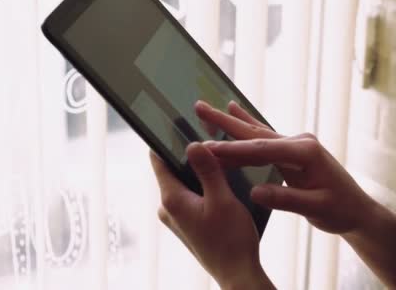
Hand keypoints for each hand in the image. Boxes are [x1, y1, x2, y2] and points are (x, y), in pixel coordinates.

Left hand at [151, 144, 274, 289]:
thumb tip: (193, 144)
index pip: (158, 159)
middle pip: (173, 169)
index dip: (167, 139)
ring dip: (199, 172)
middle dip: (190, 155)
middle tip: (210, 139)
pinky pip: (191, 195)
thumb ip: (207, 170)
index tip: (179, 122)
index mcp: (172, 199)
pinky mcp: (187, 222)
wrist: (237, 273)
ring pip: (184, 182)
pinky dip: (203, 186)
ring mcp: (176, 216)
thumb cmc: (231, 240)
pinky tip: (222, 183)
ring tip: (220, 161)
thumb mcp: (223, 199)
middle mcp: (168, 207)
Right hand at [196, 101, 373, 234]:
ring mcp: (296, 144)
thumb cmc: (341, 210)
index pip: (262, 150)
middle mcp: (300, 142)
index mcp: (305, 153)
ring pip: (257, 133)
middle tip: (198, 108)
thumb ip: (287, 199)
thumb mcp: (317, 209)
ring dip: (231, 122)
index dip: (233, 150)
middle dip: (225, 123)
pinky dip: (247, 128)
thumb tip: (255, 192)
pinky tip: (235, 112)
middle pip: (256, 133)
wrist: (358, 210)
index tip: (206, 148)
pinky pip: (264, 139)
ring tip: (207, 109)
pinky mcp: (293, 150)